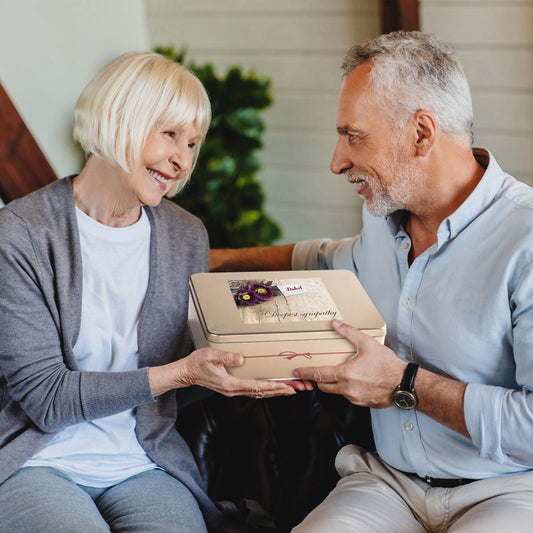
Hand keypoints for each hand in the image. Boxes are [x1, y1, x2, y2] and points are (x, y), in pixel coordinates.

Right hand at [149, 347, 296, 398]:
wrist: (186, 373)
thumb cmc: (196, 363)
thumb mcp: (210, 355)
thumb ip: (225, 357)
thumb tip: (241, 359)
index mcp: (230, 384)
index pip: (256, 387)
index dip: (272, 387)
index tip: (286, 386)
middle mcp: (233, 390)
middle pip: (261, 393)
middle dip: (279, 391)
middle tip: (296, 389)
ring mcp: (233, 391)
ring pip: (258, 393)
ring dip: (274, 392)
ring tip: (289, 389)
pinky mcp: (232, 388)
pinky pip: (252, 390)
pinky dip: (265, 390)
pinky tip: (272, 388)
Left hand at [293, 320, 404, 407]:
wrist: (405, 384)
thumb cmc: (388, 365)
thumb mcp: (368, 344)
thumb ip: (349, 332)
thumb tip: (335, 323)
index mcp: (346, 374)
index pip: (319, 375)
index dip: (305, 373)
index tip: (296, 372)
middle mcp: (347, 389)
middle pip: (324, 386)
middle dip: (318, 379)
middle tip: (316, 372)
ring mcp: (354, 398)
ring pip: (336, 392)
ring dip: (334, 383)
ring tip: (342, 372)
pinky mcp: (362, 404)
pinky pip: (348, 396)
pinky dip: (347, 388)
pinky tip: (356, 380)